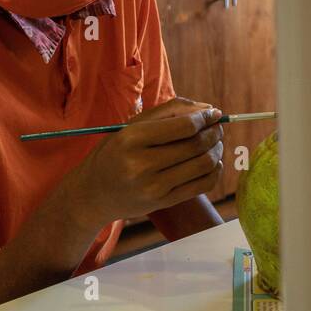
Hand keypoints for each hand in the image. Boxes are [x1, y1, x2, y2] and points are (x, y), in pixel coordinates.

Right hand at [62, 97, 224, 226]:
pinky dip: (215, 170)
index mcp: (131, 139)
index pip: (184, 126)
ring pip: (204, 164)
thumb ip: (170, 111)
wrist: (93, 193)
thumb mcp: (132, 125)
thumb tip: (209, 108)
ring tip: (215, 142)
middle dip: (214, 132)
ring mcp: (153, 187)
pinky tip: (211, 162)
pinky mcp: (163, 203)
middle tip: (217, 126)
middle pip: (197, 145)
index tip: (214, 113)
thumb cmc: (115, 152)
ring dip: (217, 149)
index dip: (205, 117)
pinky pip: (203, 185)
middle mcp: (141, 165)